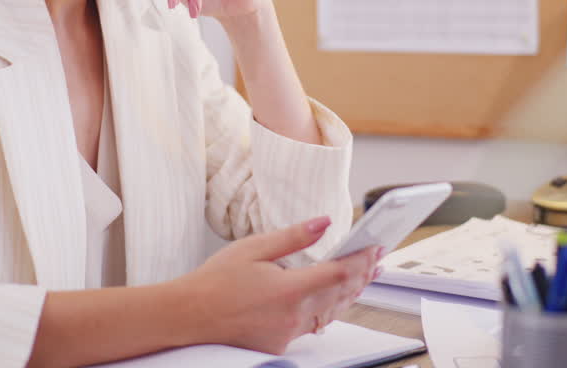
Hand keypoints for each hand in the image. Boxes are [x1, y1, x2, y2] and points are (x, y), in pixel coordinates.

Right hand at [174, 217, 383, 354]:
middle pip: (341, 294)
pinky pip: (313, 325)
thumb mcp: (254, 248)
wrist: (189, 316)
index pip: (339, 272)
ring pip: (331, 312)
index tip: (374, 247)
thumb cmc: (215, 281)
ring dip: (351, 293)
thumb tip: (324, 222)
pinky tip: (335, 299)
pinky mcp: (281, 344)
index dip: (361, 259)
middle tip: (377, 259)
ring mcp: (288, 333)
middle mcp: (294, 315)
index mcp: (289, 289)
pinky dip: (328, 309)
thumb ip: (293, 237)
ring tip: (366, 277)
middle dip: (363, 275)